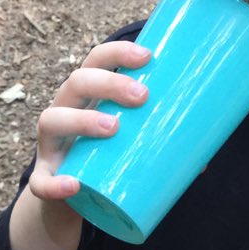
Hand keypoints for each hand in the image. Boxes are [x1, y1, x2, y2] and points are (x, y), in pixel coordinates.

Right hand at [28, 39, 150, 202]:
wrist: (68, 197)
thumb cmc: (103, 155)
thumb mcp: (128, 139)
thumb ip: (161, 141)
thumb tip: (207, 153)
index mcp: (86, 95)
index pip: (96, 60)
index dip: (118, 52)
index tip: (148, 56)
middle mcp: (63, 110)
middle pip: (76, 82)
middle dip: (108, 83)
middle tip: (142, 96)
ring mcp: (49, 144)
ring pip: (51, 120)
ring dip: (81, 120)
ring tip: (113, 128)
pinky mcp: (43, 178)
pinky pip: (41, 182)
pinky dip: (54, 183)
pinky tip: (73, 185)